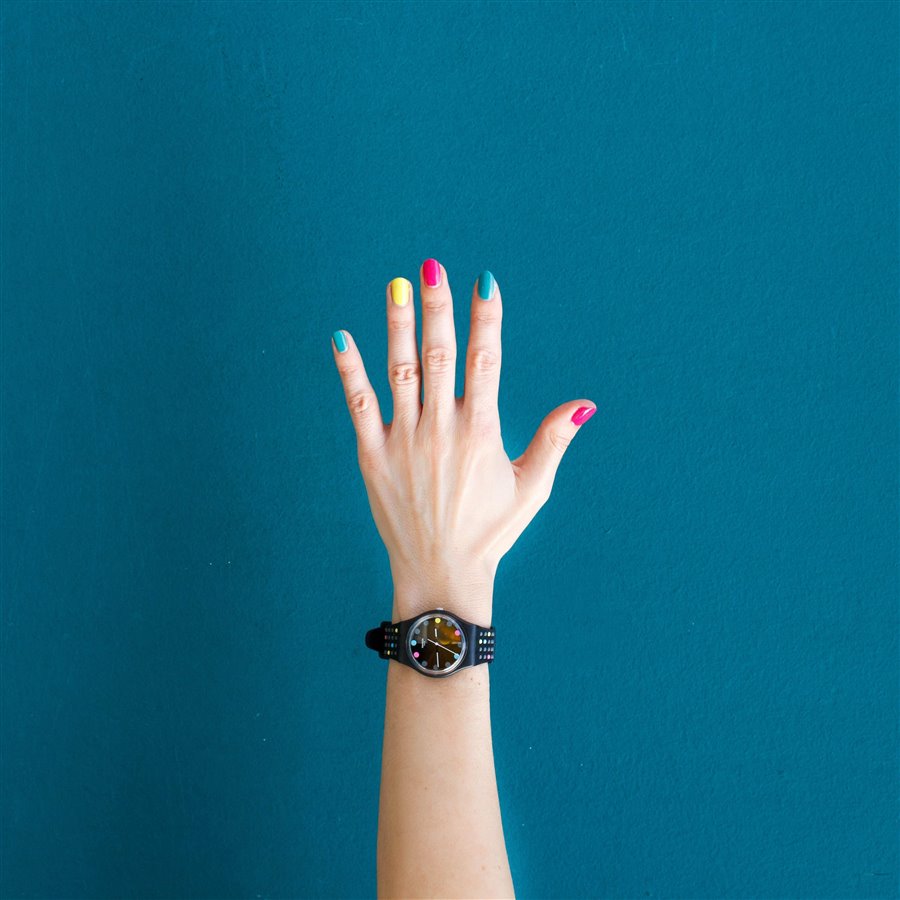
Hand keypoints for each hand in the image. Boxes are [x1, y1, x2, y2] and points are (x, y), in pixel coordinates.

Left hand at [331, 260, 595, 624]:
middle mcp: (442, 429)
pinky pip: (359, 405)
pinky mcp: (373, 457)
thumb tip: (584, 404)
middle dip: (438, 307)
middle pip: (441, 355)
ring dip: (398, 325)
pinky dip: (351, 371)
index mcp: (482, 432)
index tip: (484, 282)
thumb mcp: (533, 488)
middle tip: (432, 266)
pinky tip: (341, 338)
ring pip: (401, 371)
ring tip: (396, 285)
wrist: (441, 574)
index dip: (486, 319)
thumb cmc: (490, 531)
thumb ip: (554, 440)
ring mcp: (404, 441)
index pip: (487, 361)